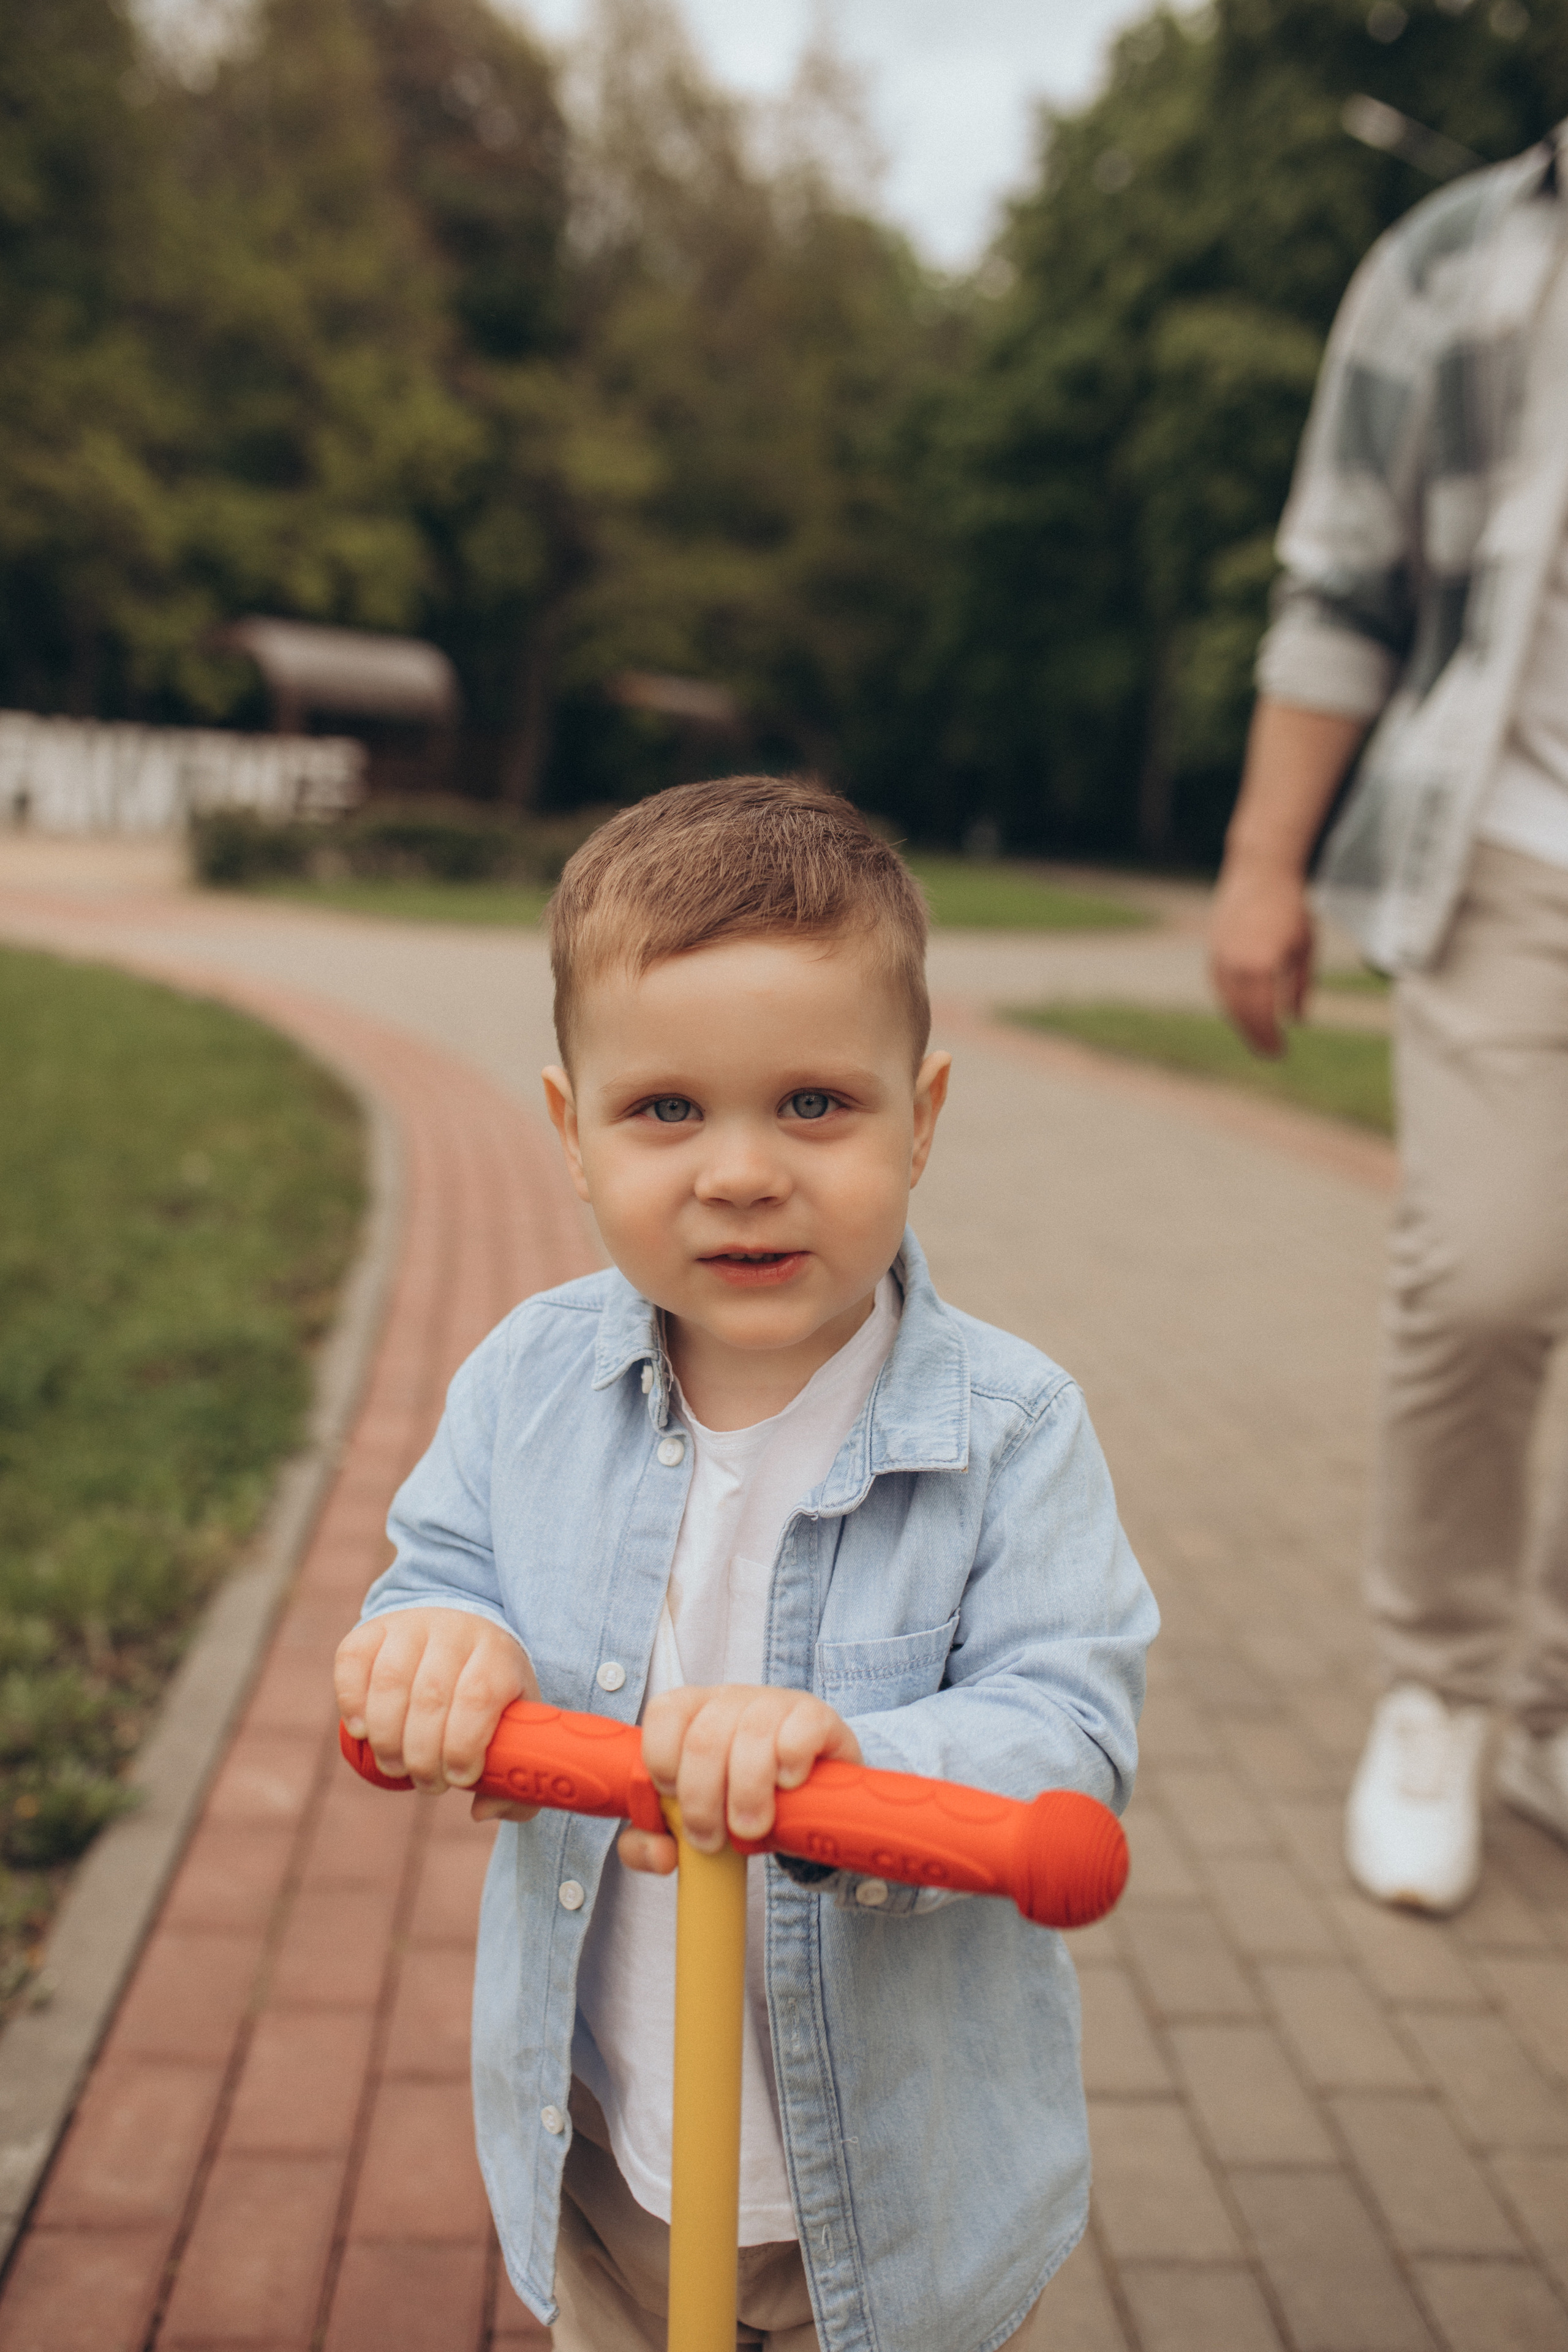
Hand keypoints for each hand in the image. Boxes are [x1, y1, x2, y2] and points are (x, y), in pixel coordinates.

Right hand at [333, 1607, 538, 1820]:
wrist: (461, 1632)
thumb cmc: (489, 1694)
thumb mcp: (517, 1726)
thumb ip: (513, 1776)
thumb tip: (481, 1811)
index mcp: (498, 1654)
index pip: (479, 1695)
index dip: (464, 1745)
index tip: (460, 1779)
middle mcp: (455, 1631)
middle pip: (431, 1697)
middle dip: (424, 1756)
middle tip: (428, 1784)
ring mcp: (411, 1626)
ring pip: (390, 1682)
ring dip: (387, 1739)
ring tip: (396, 1768)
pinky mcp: (372, 1629)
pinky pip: (353, 1662)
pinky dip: (351, 1703)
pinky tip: (362, 1732)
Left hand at [617, 1684, 861, 1875]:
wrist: (808, 1794)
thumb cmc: (738, 1798)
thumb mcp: (694, 1817)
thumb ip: (655, 1840)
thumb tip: (660, 1856)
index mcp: (693, 1711)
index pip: (664, 1713)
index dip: (662, 1760)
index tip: (672, 1799)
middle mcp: (732, 1700)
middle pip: (705, 1738)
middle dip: (701, 1799)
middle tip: (711, 1840)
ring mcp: (776, 1704)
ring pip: (752, 1735)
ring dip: (746, 1793)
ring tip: (749, 1829)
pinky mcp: (817, 1718)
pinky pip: (800, 1732)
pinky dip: (791, 1763)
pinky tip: (788, 1785)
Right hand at [1208, 859, 1314, 1057]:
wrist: (1260, 873)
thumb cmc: (1290, 909)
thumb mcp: (1305, 949)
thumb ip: (1300, 986)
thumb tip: (1297, 1020)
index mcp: (1262, 966)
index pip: (1263, 1016)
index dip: (1270, 1038)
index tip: (1280, 1052)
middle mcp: (1236, 965)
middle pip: (1241, 1015)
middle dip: (1255, 1037)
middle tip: (1269, 1052)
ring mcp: (1220, 958)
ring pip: (1227, 1002)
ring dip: (1241, 1022)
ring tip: (1257, 1034)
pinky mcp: (1213, 951)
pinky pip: (1219, 986)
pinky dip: (1230, 1002)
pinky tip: (1242, 1010)